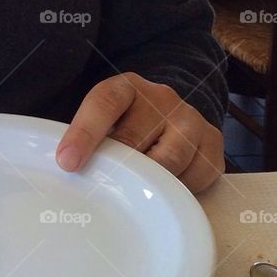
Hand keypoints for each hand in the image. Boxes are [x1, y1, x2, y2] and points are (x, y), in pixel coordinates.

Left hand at [55, 72, 223, 193]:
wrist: (169, 112)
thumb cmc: (124, 124)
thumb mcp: (102, 120)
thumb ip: (86, 137)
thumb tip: (63, 166)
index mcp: (126, 87)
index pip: (104, 103)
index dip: (84, 133)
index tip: (67, 162)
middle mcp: (161, 98)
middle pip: (135, 139)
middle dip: (117, 168)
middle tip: (104, 189)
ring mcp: (190, 119)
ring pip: (169, 160)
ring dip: (150, 181)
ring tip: (137, 189)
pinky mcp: (213, 143)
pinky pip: (198, 174)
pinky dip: (181, 188)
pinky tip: (167, 187)